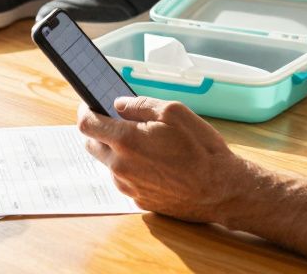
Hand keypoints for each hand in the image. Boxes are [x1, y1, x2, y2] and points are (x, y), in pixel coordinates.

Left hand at [77, 97, 252, 222]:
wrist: (221, 190)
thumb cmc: (201, 149)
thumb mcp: (174, 112)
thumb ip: (140, 105)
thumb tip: (119, 105)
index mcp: (126, 141)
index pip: (87, 125)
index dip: (85, 111)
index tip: (89, 105)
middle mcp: (121, 167)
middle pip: (91, 144)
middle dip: (99, 130)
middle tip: (118, 121)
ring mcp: (128, 187)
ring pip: (108, 163)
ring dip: (117, 150)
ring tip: (146, 144)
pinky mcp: (138, 200)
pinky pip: (124, 180)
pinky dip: (132, 168)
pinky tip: (155, 164)